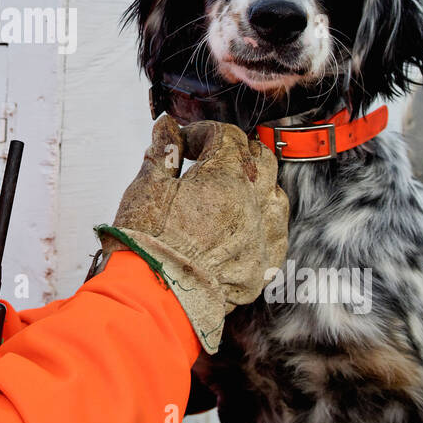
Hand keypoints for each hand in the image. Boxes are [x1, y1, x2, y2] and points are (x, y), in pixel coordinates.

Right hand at [95, 115, 287, 352]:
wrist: (157, 296)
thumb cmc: (148, 242)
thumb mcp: (146, 186)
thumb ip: (162, 151)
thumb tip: (167, 126)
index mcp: (225, 177)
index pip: (226, 136)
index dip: (202, 133)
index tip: (183, 143)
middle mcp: (253, 203)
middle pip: (260, 159)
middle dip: (236, 151)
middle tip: (210, 158)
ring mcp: (264, 236)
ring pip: (275, 195)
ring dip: (257, 185)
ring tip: (231, 191)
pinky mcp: (264, 267)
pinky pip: (276, 234)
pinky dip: (262, 223)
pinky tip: (243, 226)